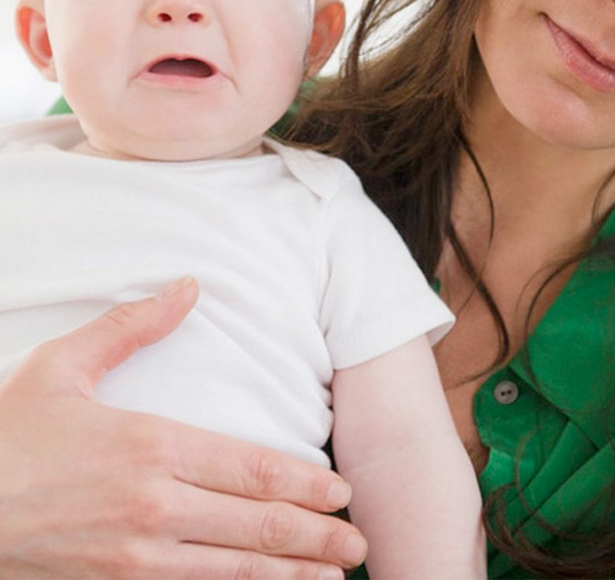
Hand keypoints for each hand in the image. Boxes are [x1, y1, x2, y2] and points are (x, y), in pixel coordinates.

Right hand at [0, 278, 365, 578]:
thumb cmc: (3, 437)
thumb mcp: (61, 367)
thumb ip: (132, 327)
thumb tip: (190, 284)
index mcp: (151, 448)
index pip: (252, 470)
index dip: (305, 484)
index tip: (343, 491)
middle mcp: (153, 508)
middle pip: (254, 526)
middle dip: (314, 537)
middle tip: (358, 544)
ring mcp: (132, 559)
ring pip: (230, 573)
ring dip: (287, 577)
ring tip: (331, 579)